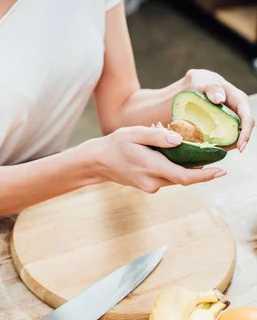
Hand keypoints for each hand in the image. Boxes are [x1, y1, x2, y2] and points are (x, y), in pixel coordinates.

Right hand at [91, 125, 226, 193]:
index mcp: (152, 167)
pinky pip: (166, 176)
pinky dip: (171, 165)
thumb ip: (157, 136)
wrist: (98, 162)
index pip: (185, 177)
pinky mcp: (149, 185)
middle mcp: (153, 181)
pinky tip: (164, 150)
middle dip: (197, 165)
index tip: (221, 171)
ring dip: (182, 163)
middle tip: (208, 150)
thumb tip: (180, 140)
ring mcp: (151, 186)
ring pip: (175, 176)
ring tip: (178, 143)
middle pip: (184, 177)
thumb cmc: (115, 144)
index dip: (205, 176)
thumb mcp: (135, 133)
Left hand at [184, 68, 254, 151]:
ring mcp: (231, 119)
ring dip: (224, 145)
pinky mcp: (222, 125)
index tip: (239, 147)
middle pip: (241, 132)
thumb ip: (212, 88)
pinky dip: (216, 142)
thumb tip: (220, 99)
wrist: (195, 85)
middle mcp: (238, 112)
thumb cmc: (202, 81)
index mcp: (239, 101)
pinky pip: (222, 136)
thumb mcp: (205, 82)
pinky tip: (206, 144)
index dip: (245, 134)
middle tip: (219, 150)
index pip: (248, 120)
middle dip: (233, 144)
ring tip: (211, 148)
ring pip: (232, 136)